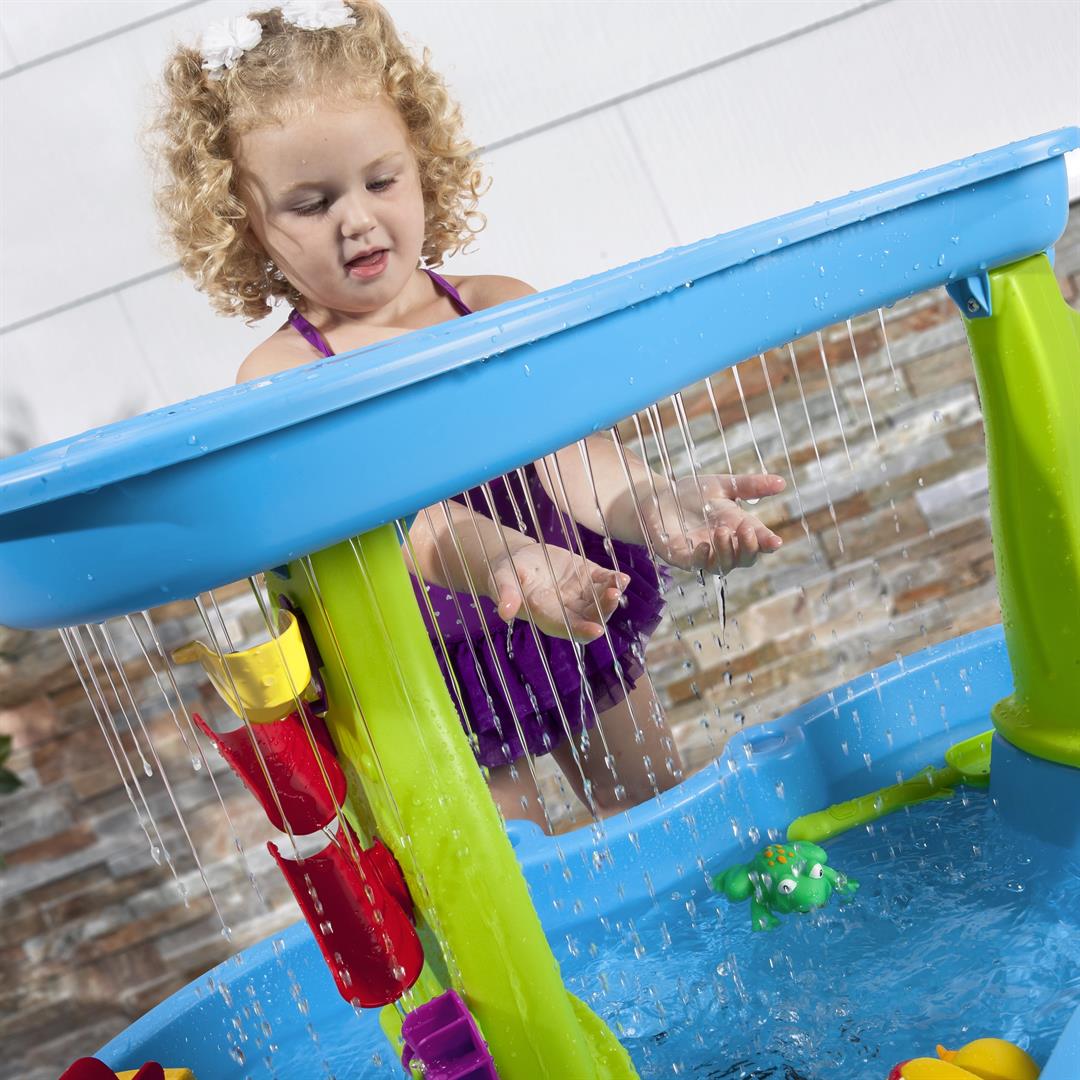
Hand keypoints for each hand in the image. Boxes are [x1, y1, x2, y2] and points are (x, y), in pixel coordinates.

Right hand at [488, 542, 628, 642]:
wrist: (518, 558)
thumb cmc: (506, 573)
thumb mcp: (502, 579)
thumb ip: (505, 593)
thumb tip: (504, 611)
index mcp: (546, 615)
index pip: (566, 627)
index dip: (582, 630)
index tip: (596, 630)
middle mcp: (567, 609)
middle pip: (590, 617)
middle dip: (603, 610)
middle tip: (612, 596)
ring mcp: (580, 594)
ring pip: (600, 601)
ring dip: (611, 596)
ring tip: (618, 584)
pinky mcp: (587, 577)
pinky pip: (604, 582)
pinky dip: (613, 580)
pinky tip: (622, 578)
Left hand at [639, 473, 785, 573]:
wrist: (658, 497)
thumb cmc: (692, 493)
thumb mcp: (723, 485)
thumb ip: (749, 486)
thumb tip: (782, 483)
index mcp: (737, 528)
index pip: (759, 540)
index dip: (768, 543)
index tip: (775, 541)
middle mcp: (724, 545)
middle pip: (746, 559)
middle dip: (749, 548)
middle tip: (745, 529)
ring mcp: (704, 554)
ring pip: (724, 566)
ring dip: (727, 552)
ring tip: (722, 531)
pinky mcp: (682, 558)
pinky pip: (696, 566)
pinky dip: (702, 558)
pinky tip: (703, 545)